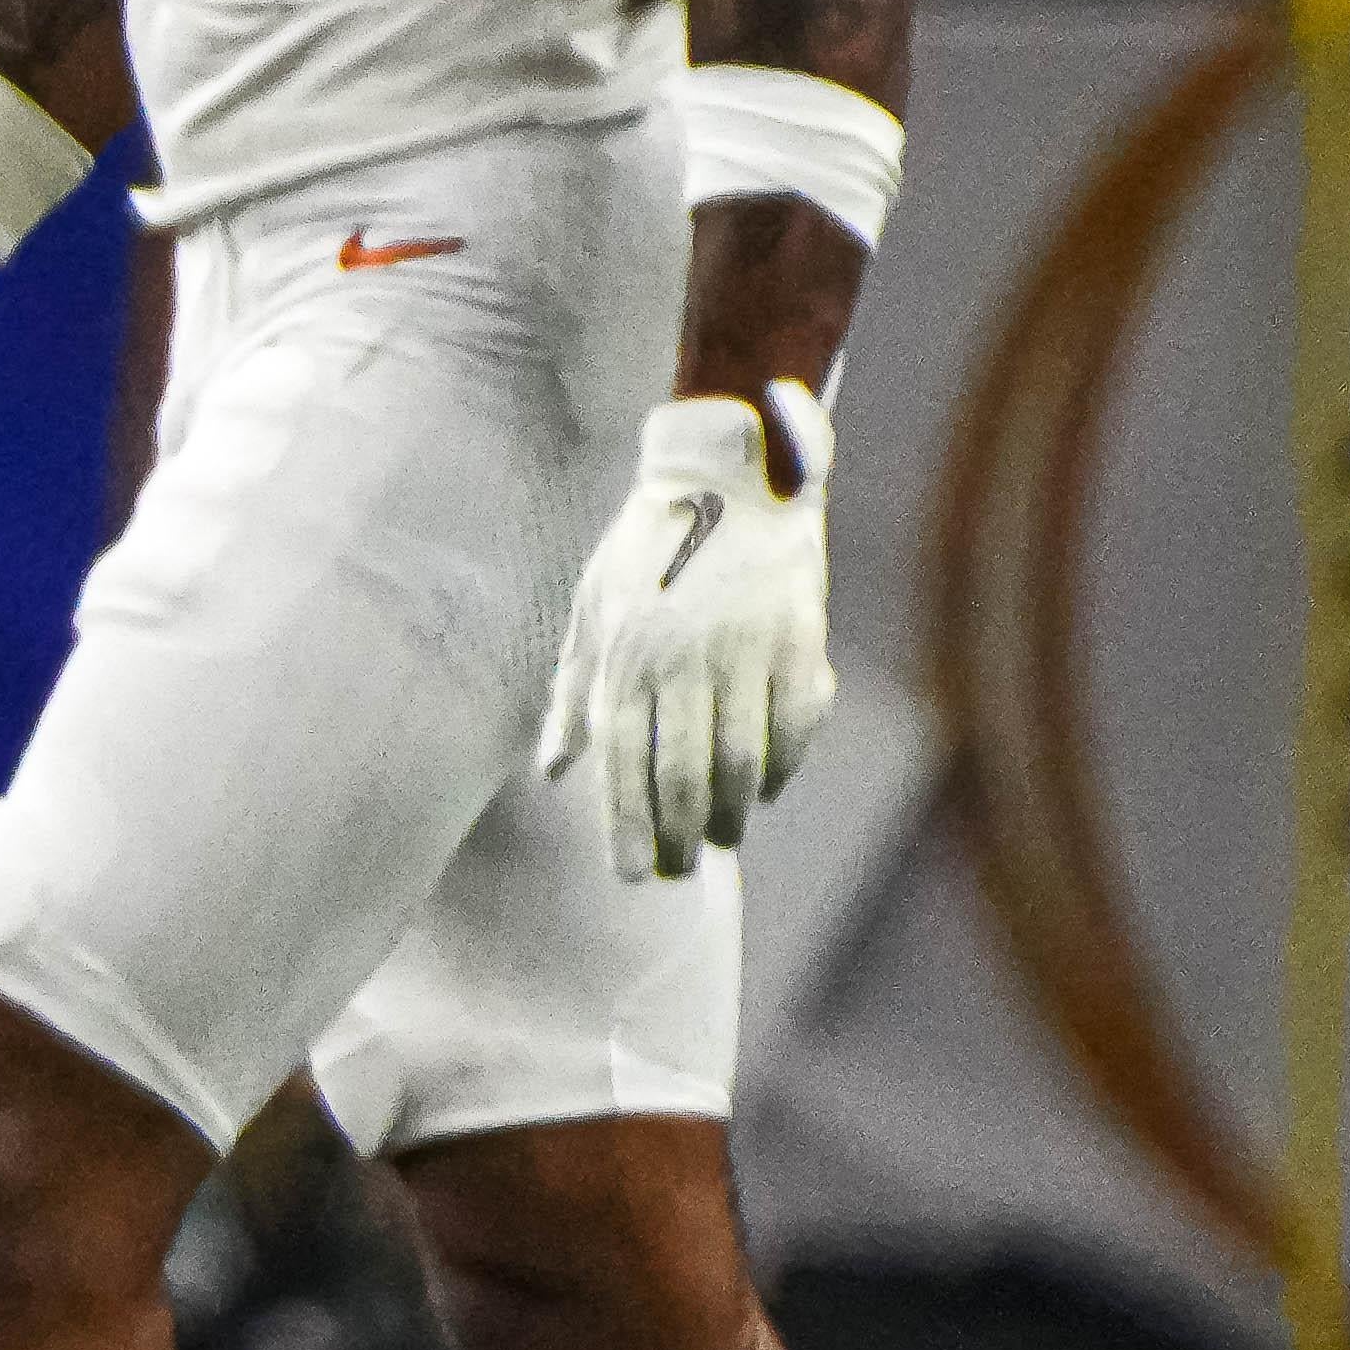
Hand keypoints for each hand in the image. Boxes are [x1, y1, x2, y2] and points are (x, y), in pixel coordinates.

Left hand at [539, 386, 836, 881]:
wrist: (727, 474)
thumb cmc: (646, 546)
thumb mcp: (592, 608)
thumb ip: (573, 691)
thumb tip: (551, 768)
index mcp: (626, 652)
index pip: (621, 760)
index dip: (626, 823)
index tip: (629, 875)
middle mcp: (681, 659)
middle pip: (682, 773)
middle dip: (680, 834)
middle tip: (678, 873)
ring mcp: (743, 651)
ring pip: (740, 759)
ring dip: (732, 813)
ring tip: (721, 841)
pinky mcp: (798, 641)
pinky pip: (793, 725)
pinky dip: (782, 767)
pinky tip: (766, 792)